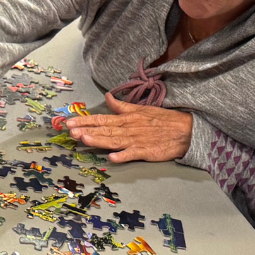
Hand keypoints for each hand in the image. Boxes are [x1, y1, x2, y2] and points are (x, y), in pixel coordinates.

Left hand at [62, 93, 193, 162]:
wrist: (185, 131)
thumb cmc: (163, 120)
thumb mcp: (141, 109)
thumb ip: (122, 106)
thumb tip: (107, 97)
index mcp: (127, 119)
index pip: (102, 119)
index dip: (85, 120)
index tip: (69, 122)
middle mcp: (129, 129)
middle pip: (104, 129)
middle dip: (86, 129)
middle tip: (70, 131)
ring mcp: (136, 141)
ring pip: (114, 140)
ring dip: (99, 140)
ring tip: (84, 139)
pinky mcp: (146, 152)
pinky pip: (132, 154)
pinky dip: (123, 155)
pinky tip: (112, 157)